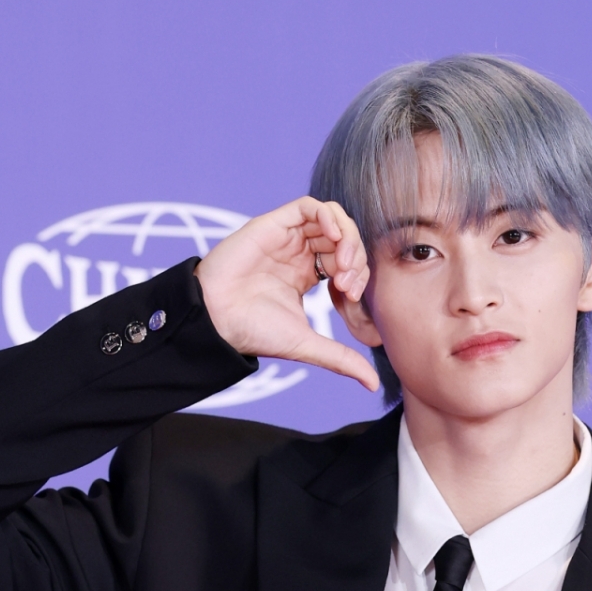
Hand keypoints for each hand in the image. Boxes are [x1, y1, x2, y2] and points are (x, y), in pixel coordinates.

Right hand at [196, 197, 380, 391]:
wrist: (218, 319)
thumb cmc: (254, 332)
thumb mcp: (307, 344)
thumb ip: (341, 358)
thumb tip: (373, 384)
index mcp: (306, 275)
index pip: (346, 261)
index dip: (357, 273)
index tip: (349, 295)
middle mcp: (298, 252)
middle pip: (343, 238)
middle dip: (355, 257)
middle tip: (347, 282)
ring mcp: (288, 237)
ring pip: (332, 218)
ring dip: (346, 237)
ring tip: (341, 263)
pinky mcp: (274, 224)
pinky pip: (309, 205)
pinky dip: (328, 216)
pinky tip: (332, 237)